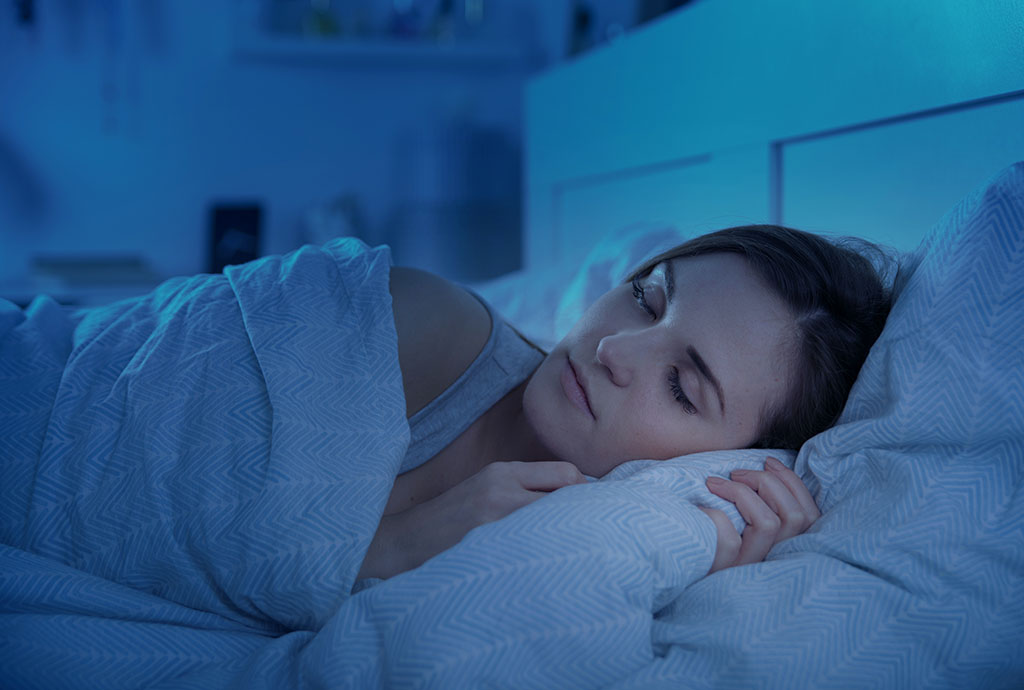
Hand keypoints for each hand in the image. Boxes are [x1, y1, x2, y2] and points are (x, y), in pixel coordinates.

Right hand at [358, 461, 586, 579]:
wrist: (407, 541)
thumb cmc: (453, 518)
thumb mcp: (486, 487)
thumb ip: (523, 487)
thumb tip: (575, 497)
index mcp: (503, 471)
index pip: (565, 472)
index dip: (585, 491)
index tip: (590, 509)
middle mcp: (502, 488)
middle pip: (567, 494)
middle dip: (584, 514)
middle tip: (592, 532)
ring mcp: (496, 517)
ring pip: (556, 522)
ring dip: (568, 535)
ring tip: (572, 551)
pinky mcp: (491, 545)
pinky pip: (535, 547)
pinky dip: (548, 554)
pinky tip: (549, 565)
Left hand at [698, 456, 819, 574]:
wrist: (672, 562)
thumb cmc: (706, 529)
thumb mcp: (740, 517)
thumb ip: (762, 502)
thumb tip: (769, 467)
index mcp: (783, 545)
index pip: (809, 515)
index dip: (792, 483)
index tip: (768, 462)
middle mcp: (773, 560)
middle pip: (796, 517)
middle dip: (767, 483)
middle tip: (735, 474)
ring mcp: (749, 568)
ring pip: (768, 524)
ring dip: (742, 493)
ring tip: (714, 484)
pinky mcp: (724, 572)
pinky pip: (729, 539)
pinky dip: (716, 516)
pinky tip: (699, 510)